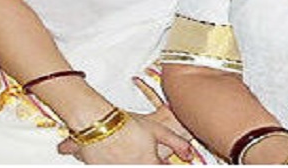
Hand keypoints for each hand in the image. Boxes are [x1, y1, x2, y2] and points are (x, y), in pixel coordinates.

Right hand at [55, 77, 196, 163]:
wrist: (98, 124)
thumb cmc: (125, 124)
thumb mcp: (157, 130)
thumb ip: (176, 143)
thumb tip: (189, 154)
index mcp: (150, 164)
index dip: (166, 164)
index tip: (165, 161)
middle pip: (148, 167)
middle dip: (149, 162)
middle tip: (144, 152)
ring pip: (133, 167)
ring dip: (136, 161)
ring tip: (130, 150)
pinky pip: (117, 167)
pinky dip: (120, 162)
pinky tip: (119, 154)